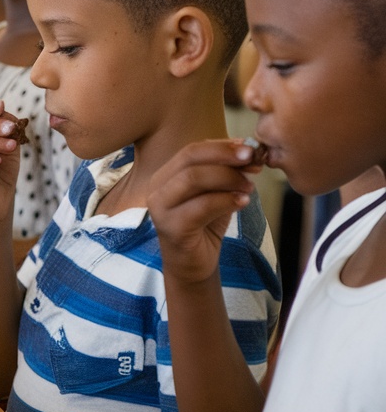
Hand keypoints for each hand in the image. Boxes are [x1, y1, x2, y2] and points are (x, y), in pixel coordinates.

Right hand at [147, 140, 259, 285]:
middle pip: (191, 159)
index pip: (193, 150)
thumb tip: (249, 150)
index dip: (222, 146)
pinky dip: (226, 200)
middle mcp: (158, 188)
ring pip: (194, 179)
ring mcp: (161, 208)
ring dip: (228, 178)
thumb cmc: (204, 226)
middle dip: (225, 156)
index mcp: (166, 175)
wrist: (192, 265)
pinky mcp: (172, 228)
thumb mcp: (215, 193)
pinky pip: (202, 206)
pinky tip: (243, 202)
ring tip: (250, 185)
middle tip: (253, 160)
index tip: (250, 147)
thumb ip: (226, 172)